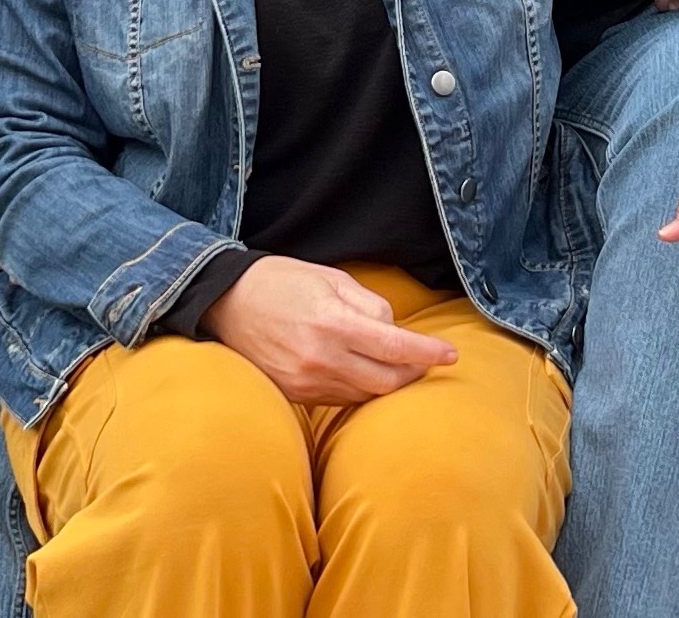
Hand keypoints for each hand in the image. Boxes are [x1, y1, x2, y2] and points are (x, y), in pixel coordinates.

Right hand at [201, 255, 456, 405]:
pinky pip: (341, 400)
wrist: (228, 303)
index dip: (428, 353)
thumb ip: (369, 304)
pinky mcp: (295, 396)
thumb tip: (395, 330)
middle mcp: (321, 359)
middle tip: (427, 360)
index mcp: (333, 323)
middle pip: (386, 381)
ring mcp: (307, 383)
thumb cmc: (283, 282)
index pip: (395, 348)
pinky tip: (365, 373)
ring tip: (399, 366)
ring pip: (366, 395)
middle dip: (413, 373)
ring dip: (388, 383)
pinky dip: (361, 389)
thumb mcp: (331, 278)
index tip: (451, 356)